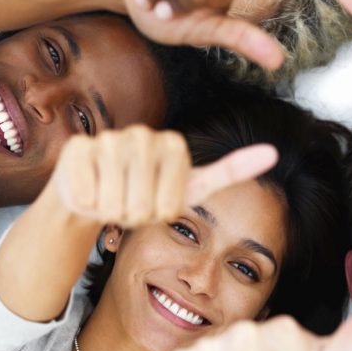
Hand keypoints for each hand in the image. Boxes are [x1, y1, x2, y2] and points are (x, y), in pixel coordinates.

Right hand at [51, 125, 277, 226]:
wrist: (96, 196)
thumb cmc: (147, 194)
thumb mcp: (192, 187)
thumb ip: (232, 171)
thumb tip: (274, 153)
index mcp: (173, 144)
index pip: (170, 204)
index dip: (162, 212)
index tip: (159, 202)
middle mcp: (141, 135)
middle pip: (142, 206)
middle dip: (136, 215)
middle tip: (132, 202)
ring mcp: (108, 139)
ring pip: (114, 203)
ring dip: (111, 211)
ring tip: (113, 196)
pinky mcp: (77, 149)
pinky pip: (87, 196)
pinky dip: (88, 203)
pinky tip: (90, 189)